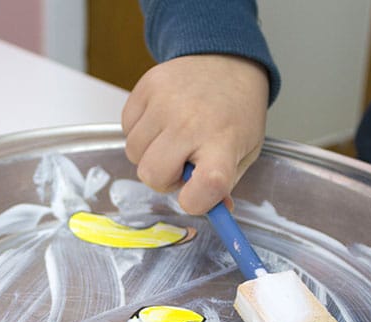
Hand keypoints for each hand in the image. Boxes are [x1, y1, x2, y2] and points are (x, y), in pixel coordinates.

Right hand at [121, 54, 268, 214]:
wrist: (227, 60)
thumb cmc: (237, 111)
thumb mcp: (245, 152)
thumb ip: (225, 184)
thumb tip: (214, 212)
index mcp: (223, 142)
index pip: (203, 188)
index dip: (194, 202)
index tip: (196, 195)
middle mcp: (191, 122)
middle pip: (152, 175)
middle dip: (164, 179)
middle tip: (181, 165)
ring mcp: (165, 102)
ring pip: (134, 154)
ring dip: (150, 155)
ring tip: (173, 139)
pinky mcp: (146, 87)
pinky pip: (126, 128)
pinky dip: (140, 132)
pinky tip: (161, 122)